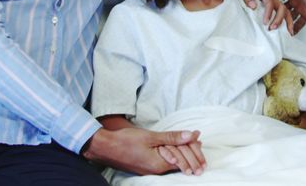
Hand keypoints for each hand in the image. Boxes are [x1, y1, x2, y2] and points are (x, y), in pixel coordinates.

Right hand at [83, 127, 201, 175]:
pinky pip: (163, 161)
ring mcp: (151, 170)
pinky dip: (172, 154)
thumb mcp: (151, 137)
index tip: (199, 138)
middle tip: (200, 144)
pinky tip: (174, 148)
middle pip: (180, 163)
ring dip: (183, 154)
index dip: (193, 150)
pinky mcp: (146, 166)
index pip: (183, 160)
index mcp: (159, 164)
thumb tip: (191, 135)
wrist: (105, 147)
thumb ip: (172, 137)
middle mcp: (156, 170)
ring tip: (192, 145)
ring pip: (172, 162)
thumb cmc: (126, 141)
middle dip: (192, 155)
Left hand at [230, 0, 290, 31]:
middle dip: (279, 18)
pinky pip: (282, 13)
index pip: (269, 2)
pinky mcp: (272, 7)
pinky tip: (288, 31)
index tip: (265, 23)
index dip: (269, 13)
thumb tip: (253, 6)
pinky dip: (287, 22)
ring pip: (284, 10)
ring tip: (287, 32)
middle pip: (280, 6)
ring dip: (286, 21)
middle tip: (272, 28)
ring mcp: (272, 1)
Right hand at [269, 0, 305, 32]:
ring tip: (275, 31)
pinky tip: (289, 34)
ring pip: (289, 18)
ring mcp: (299, 7)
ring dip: (283, 24)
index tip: (260, 11)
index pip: (275, 0)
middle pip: (280, 11)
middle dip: (273, 17)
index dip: (268, 6)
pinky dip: (295, 29)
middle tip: (266, 24)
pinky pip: (301, 23)